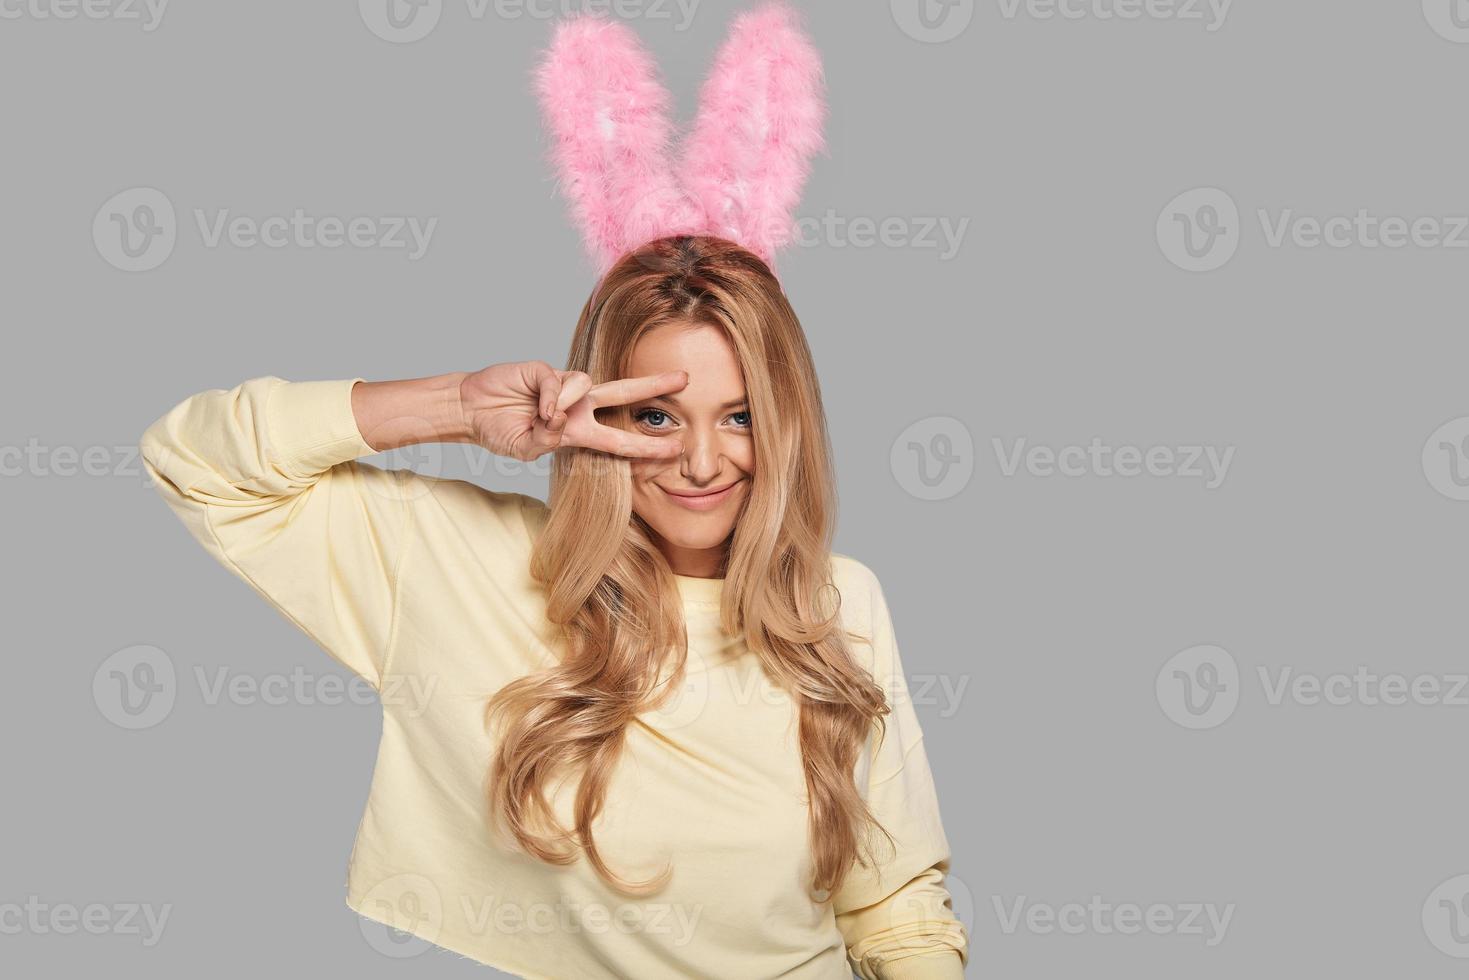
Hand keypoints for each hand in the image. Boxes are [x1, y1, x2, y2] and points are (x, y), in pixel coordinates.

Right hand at [458, 361, 689, 461]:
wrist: (470, 410)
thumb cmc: (500, 431)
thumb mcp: (526, 449)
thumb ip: (547, 441)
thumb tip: (561, 421)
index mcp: (579, 431)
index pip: (621, 439)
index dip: (647, 446)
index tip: (676, 450)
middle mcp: (579, 406)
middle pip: (625, 394)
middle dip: (655, 386)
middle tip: (685, 380)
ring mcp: (564, 386)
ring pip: (588, 387)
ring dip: (566, 408)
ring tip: (540, 418)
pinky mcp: (547, 369)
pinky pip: (561, 382)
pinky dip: (550, 398)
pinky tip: (537, 406)